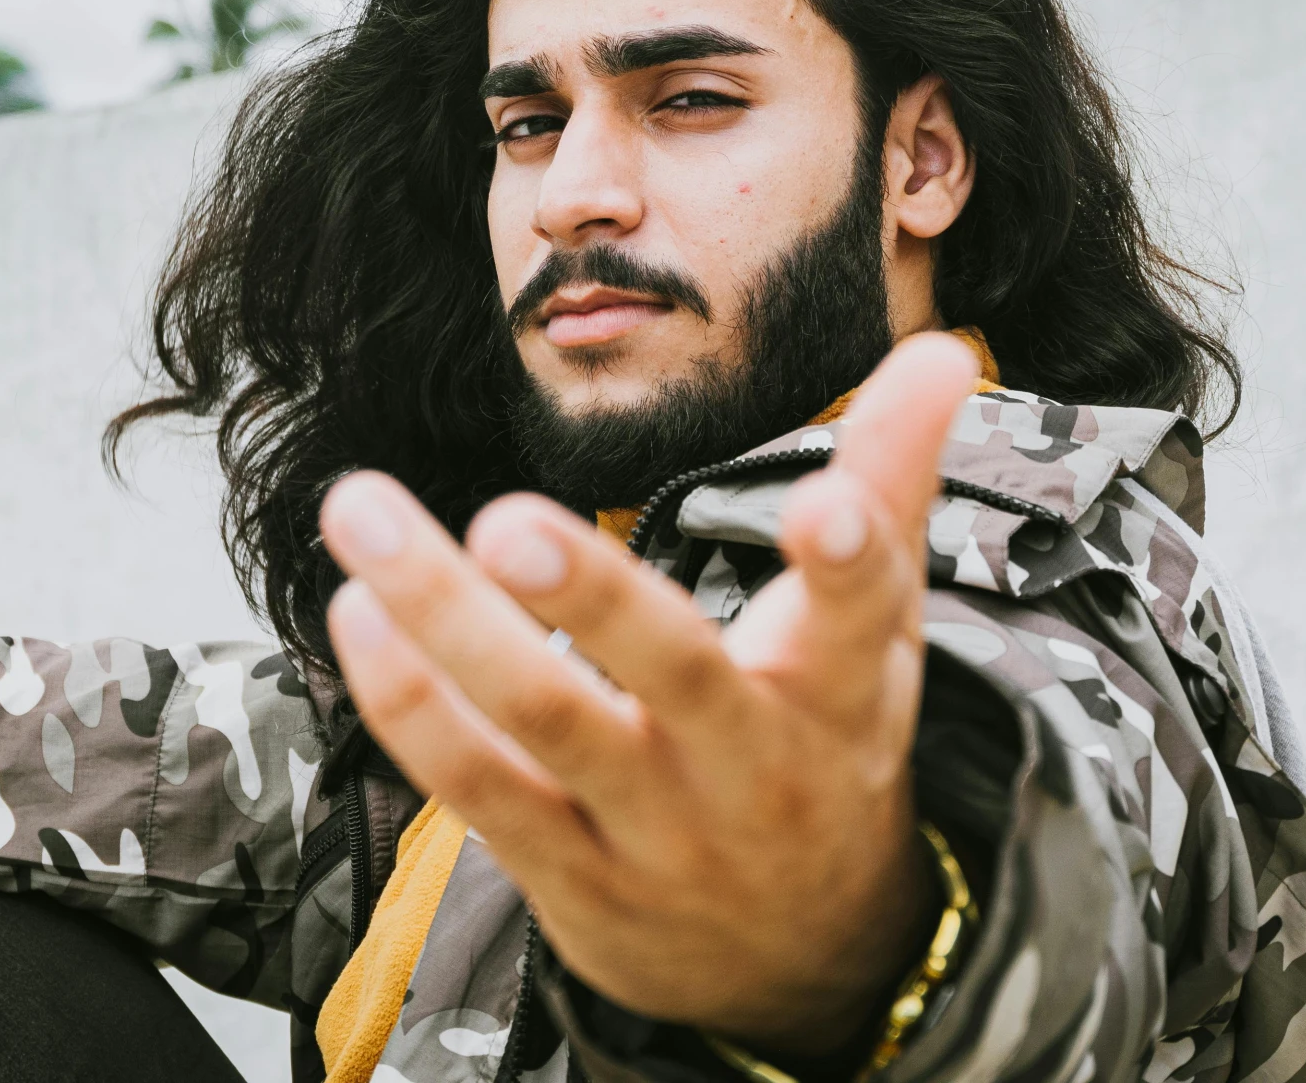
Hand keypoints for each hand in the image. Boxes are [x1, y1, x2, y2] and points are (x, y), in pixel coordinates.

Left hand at [320, 334, 975, 1055]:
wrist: (801, 956)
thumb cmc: (828, 739)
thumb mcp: (881, 625)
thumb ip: (895, 477)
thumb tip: (949, 349)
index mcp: (841, 687)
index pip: (857, 617)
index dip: (848, 565)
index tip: (823, 512)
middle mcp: (748, 760)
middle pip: (674, 671)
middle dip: (592, 599)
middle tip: (509, 520)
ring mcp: (652, 823)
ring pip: (543, 720)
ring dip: (442, 617)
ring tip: (360, 510)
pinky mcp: (567, 870)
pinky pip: (477, 784)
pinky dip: (409, 701)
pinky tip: (356, 610)